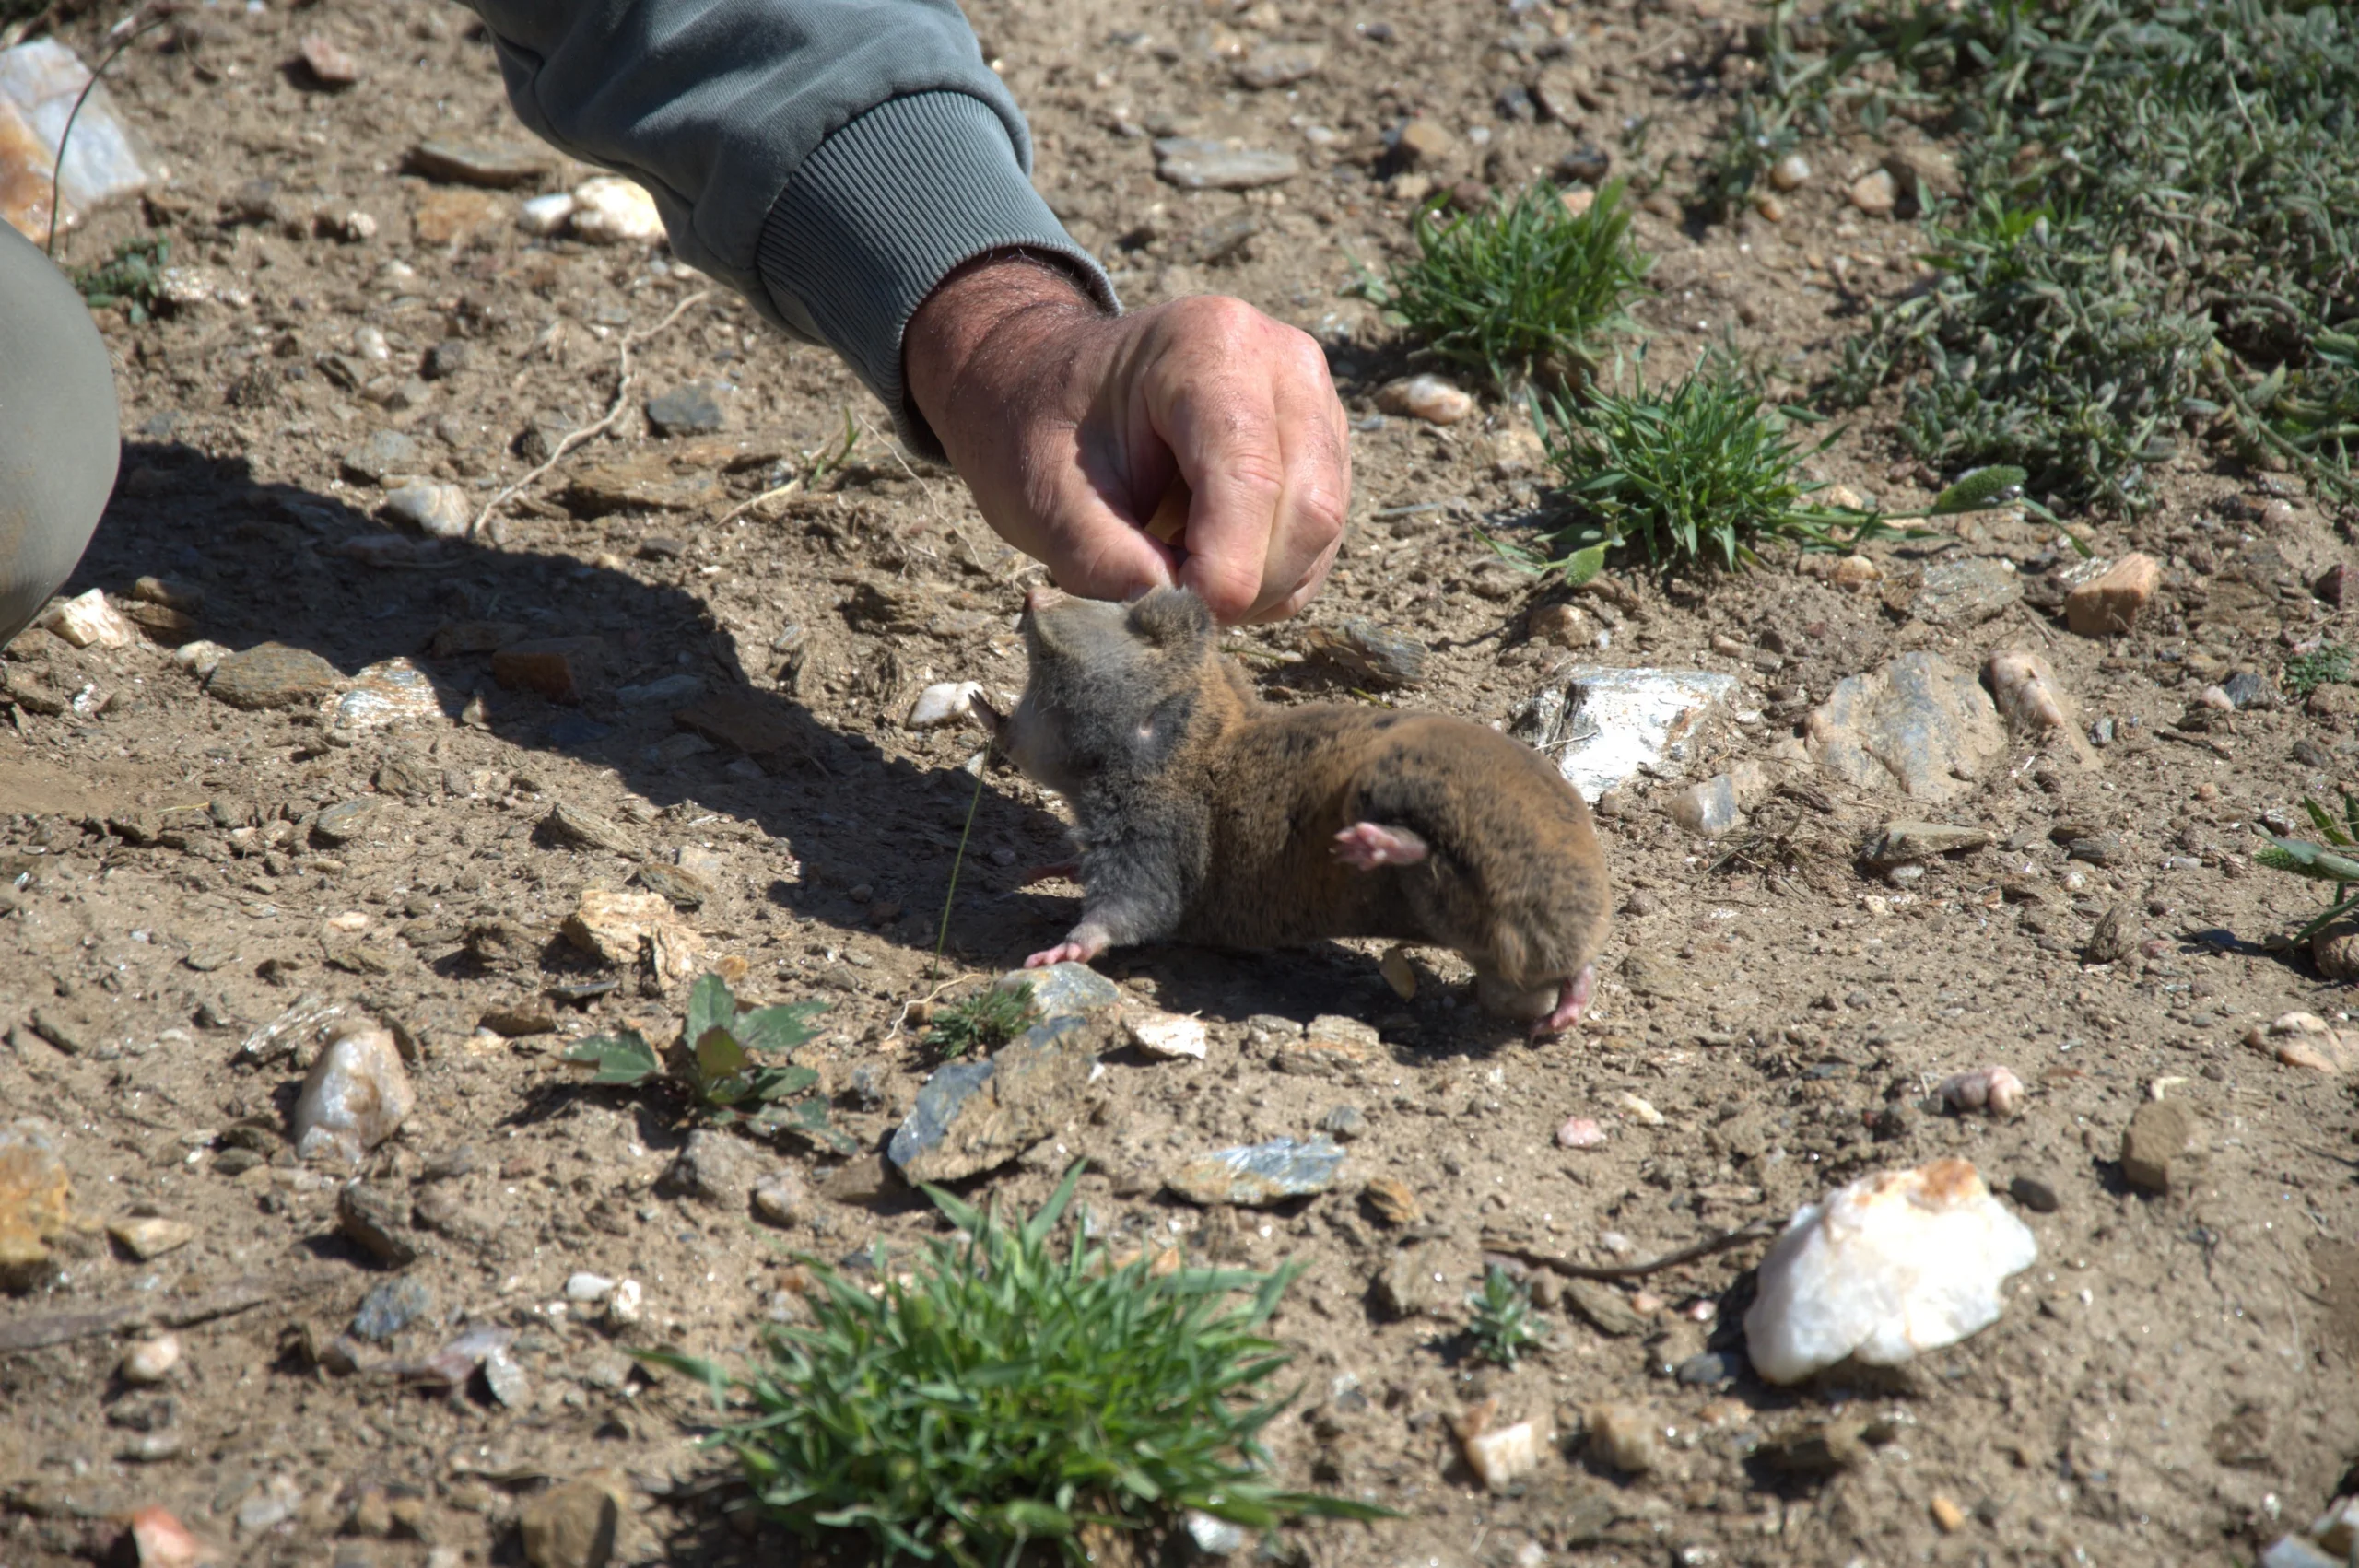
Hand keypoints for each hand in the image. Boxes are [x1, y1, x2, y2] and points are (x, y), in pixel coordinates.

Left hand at [902, 252, 1348, 622]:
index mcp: (1210, 348)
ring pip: (1321, 533)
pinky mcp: (1325, 452)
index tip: (1176, 618)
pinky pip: (1319, 545)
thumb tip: (1173, 613)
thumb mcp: (1043, 492)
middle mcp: (1283, 366)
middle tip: (1172, 610)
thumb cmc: (1042, 429)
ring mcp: (1315, 406)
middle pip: (1308, 508)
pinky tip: (1205, 563)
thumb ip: (1101, 556)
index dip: (1224, 569)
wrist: (1051, 388)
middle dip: (1247, 585)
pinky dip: (1269, 581)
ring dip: (1257, 588)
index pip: (1250, 476)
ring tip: (1179, 576)